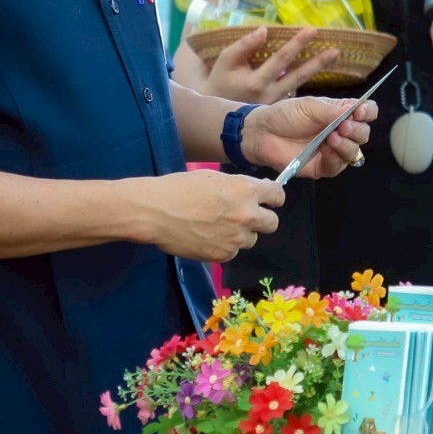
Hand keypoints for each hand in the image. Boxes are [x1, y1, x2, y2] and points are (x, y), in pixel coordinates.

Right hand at [124, 169, 282, 261]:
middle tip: (246, 216)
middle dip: (262, 219)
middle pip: (272, 223)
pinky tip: (207, 236)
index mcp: (246, 190)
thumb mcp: (214, 178)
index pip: (278, 195)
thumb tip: (257, 193)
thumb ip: (239, 187)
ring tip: (217, 226)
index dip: (273, 198)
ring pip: (251, 239)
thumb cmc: (179, 188)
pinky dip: (225, 246)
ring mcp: (236, 238)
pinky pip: (233, 251)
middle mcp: (246, 215)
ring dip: (241, 234)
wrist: (154, 212)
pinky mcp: (223, 255)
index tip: (268, 200)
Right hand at [194, 26, 340, 103]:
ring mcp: (276, 103)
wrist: (218, 112)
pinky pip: (296, 90)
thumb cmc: (221, 80)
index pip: (281, 59)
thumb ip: (245, 45)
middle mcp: (270, 94)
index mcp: (256, 82)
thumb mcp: (226, 60)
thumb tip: (265, 30)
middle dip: (318, 61)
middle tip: (335, 50)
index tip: (312, 30)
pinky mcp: (279, 106)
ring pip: (300, 83)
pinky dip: (307, 77)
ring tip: (333, 55)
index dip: (297, 44)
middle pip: (298, 75)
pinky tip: (319, 66)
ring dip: (317, 68)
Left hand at [243, 95, 376, 177]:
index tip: (359, 112)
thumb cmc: (285, 115)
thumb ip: (333, 110)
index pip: (366, 112)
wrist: (263, 132)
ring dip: (347, 145)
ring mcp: (333, 151)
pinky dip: (334, 157)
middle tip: (343, 126)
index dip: (367, 112)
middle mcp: (341, 132)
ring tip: (332, 137)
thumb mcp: (310, 106)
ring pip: (354, 152)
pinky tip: (325, 148)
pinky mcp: (322, 167)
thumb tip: (355, 110)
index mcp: (340, 113)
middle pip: (364, 134)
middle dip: (357, 131)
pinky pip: (337, 166)